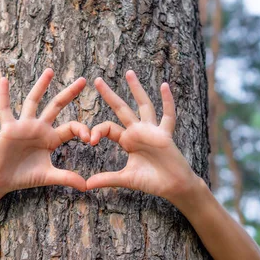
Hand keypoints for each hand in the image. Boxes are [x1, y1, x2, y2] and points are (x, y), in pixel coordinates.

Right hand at [0, 68, 90, 193]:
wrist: (1, 180)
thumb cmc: (23, 177)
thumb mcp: (48, 177)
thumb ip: (66, 178)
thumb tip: (86, 187)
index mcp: (51, 138)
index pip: (71, 127)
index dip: (82, 130)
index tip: (90, 138)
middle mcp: (39, 128)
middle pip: (57, 106)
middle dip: (70, 93)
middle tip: (83, 80)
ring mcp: (24, 125)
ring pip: (34, 101)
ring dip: (41, 85)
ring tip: (50, 70)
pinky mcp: (8, 127)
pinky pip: (5, 108)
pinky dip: (3, 94)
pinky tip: (3, 79)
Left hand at [86, 70, 201, 202]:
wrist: (173, 187)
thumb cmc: (152, 181)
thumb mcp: (126, 179)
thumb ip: (107, 179)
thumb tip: (86, 185)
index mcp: (127, 140)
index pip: (108, 127)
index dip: (97, 131)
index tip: (90, 140)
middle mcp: (138, 131)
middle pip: (121, 108)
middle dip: (109, 95)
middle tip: (96, 80)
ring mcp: (152, 131)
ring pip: (144, 105)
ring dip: (136, 89)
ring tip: (128, 72)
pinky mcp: (165, 135)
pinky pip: (168, 116)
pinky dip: (168, 101)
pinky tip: (165, 86)